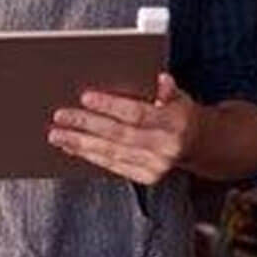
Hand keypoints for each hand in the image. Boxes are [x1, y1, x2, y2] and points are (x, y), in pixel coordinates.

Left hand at [47, 73, 204, 184]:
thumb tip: (161, 79)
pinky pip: (113, 166)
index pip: (136, 113)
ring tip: (58, 134)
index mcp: (173, 123)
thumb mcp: (180, 96)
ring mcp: (156, 165)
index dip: (110, 106)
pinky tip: (72, 148)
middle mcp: (165, 147)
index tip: (84, 97)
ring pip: (112, 153)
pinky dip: (90, 156)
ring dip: (81, 144)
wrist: (199, 144)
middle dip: (86, 125)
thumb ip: (168, 89)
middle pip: (118, 135)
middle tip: (60, 116)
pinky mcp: (147, 177)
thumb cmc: (180, 114)